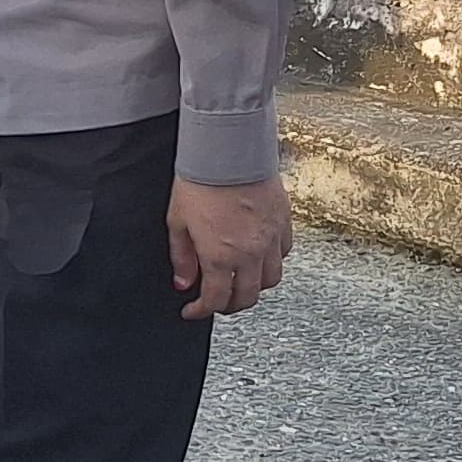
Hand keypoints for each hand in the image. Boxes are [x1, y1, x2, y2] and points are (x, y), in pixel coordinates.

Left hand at [168, 174, 291, 319]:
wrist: (230, 150)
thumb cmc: (200, 180)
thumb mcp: (177, 221)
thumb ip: (181, 256)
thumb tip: (183, 282)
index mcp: (220, 256)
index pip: (215, 299)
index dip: (201, 311)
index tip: (192, 311)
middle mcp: (250, 254)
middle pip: (247, 297)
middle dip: (228, 306)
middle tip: (215, 301)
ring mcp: (271, 240)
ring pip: (270, 281)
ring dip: (253, 288)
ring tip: (237, 282)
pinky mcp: (284, 224)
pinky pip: (283, 255)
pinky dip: (271, 264)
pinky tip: (257, 257)